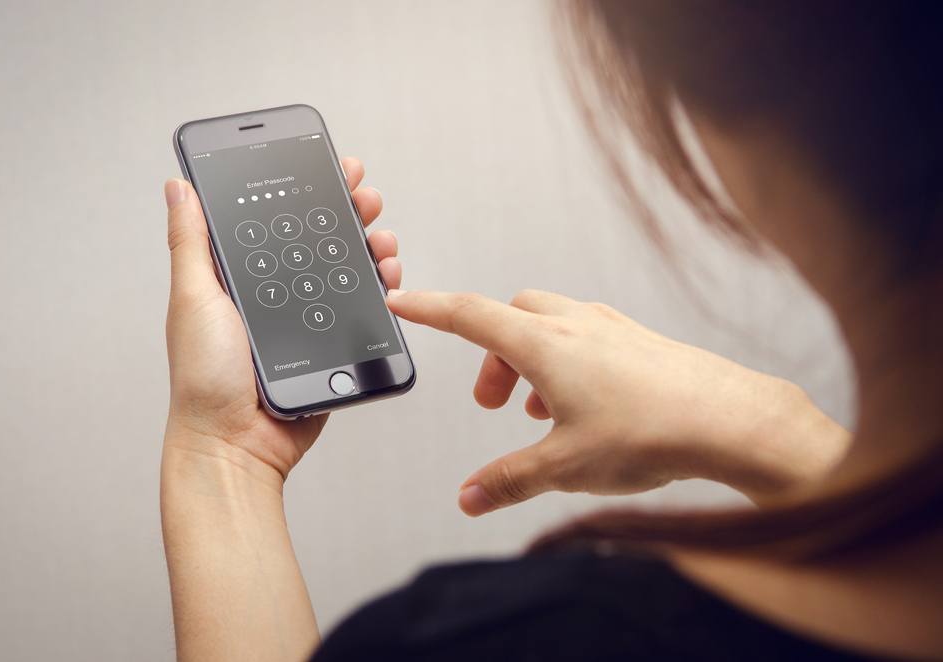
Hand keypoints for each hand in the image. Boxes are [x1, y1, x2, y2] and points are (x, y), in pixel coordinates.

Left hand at [163, 158, 400, 481]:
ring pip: (346, 268)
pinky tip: (387, 275)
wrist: (237, 445)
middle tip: (364, 195)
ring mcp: (305, 318)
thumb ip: (191, 243)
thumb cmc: (204, 378)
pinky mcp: (330, 343)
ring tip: (380, 236)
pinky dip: (380, 287)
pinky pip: (360, 308)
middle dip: (346, 210)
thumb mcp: (193, 299)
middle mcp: (274, 291)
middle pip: (318, 237)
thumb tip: (179, 186)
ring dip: (369, 244)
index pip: (275, 218)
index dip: (302, 187)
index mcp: (238, 276)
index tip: (327, 164)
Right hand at [387, 289, 848, 514]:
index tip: (401, 299)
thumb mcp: (565, 465)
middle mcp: (575, 324)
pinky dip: (567, 362)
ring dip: (531, 361)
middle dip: (491, 357)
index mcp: (545, 343)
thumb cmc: (650, 432)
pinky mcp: (639, 340)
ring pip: (550, 325)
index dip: (428, 307)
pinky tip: (586, 408)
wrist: (731, 419)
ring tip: (541, 414)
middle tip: (492, 406)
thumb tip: (470, 497)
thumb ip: (509, 479)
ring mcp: (611, 327)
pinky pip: (586, 337)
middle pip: (511, 318)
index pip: (469, 314)